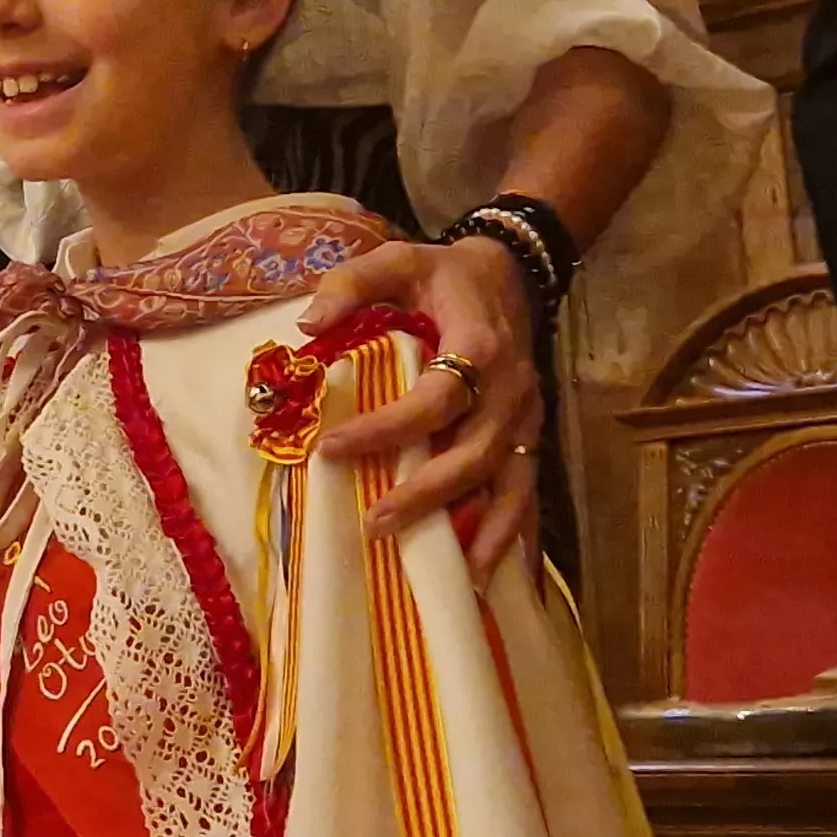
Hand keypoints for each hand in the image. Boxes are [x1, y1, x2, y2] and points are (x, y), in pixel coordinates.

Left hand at [304, 236, 541, 582]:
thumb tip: (307, 327)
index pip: (433, 399)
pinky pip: (528, 489)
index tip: (332, 449)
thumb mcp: (396, 258)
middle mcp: (510, 389)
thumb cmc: (443, 274)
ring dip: (486, 531)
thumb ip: (351, 284)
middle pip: (475, 453)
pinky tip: (496, 574)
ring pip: (512, 482)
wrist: (510, 272)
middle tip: (376, 523)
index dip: (386, 428)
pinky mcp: (530, 433)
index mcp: (476, 346)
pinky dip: (518, 533)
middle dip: (428, 494)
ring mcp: (526, 416)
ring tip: (458, 578)